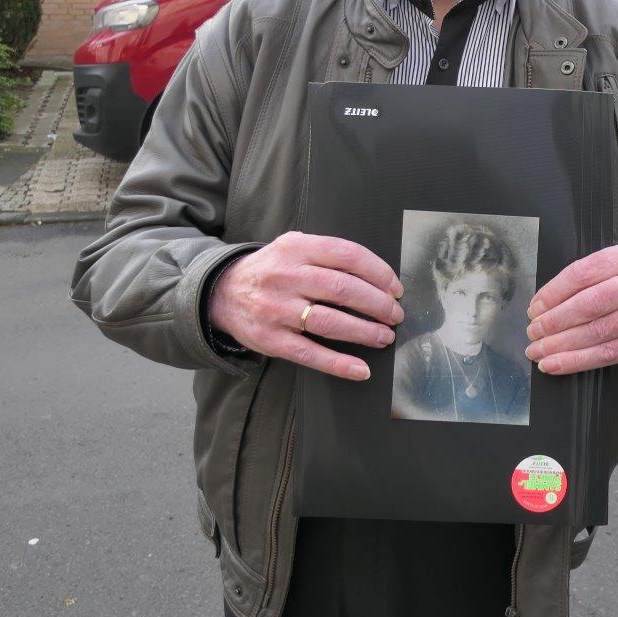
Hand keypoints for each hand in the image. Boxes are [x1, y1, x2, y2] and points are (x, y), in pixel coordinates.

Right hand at [208, 231, 403, 380]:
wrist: (222, 293)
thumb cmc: (271, 270)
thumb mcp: (293, 246)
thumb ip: (328, 254)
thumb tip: (377, 277)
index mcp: (296, 248)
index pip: (347, 255)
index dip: (378, 272)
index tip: (395, 287)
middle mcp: (286, 276)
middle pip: (343, 289)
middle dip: (378, 304)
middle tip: (395, 314)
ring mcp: (277, 309)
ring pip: (330, 322)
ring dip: (365, 332)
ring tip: (385, 336)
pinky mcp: (271, 340)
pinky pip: (310, 354)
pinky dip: (339, 364)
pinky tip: (361, 369)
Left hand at [523, 243, 617, 373]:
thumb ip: (587, 280)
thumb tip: (543, 306)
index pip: (582, 273)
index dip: (553, 293)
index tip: (535, 308)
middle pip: (588, 304)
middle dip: (554, 321)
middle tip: (533, 332)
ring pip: (595, 332)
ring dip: (560, 345)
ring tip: (538, 351)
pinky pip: (607, 354)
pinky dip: (576, 361)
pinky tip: (556, 364)